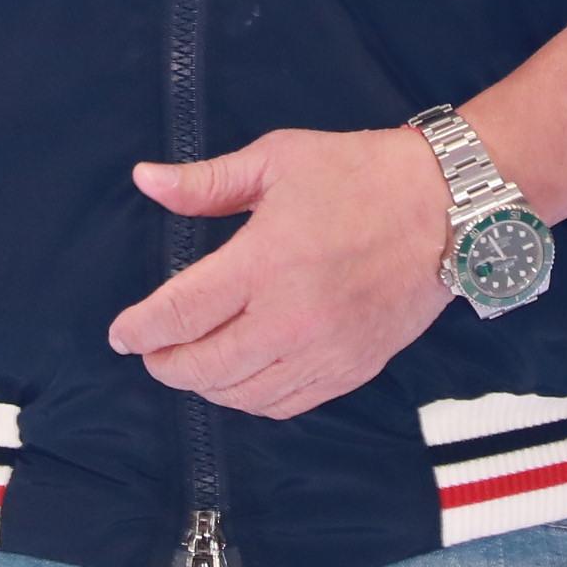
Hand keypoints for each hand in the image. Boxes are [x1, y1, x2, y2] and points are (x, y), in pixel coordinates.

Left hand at [108, 128, 456, 419]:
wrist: (446, 209)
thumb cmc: (359, 175)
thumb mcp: (277, 161)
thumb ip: (206, 183)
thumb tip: (145, 181)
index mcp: (265, 261)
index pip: (180, 314)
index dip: (140, 330)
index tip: (120, 335)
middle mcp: (291, 317)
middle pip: (203, 367)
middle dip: (165, 364)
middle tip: (151, 350)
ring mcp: (324, 350)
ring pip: (241, 395)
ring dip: (206, 385)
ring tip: (191, 363)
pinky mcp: (352, 369)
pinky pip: (285, 405)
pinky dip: (250, 400)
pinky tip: (239, 379)